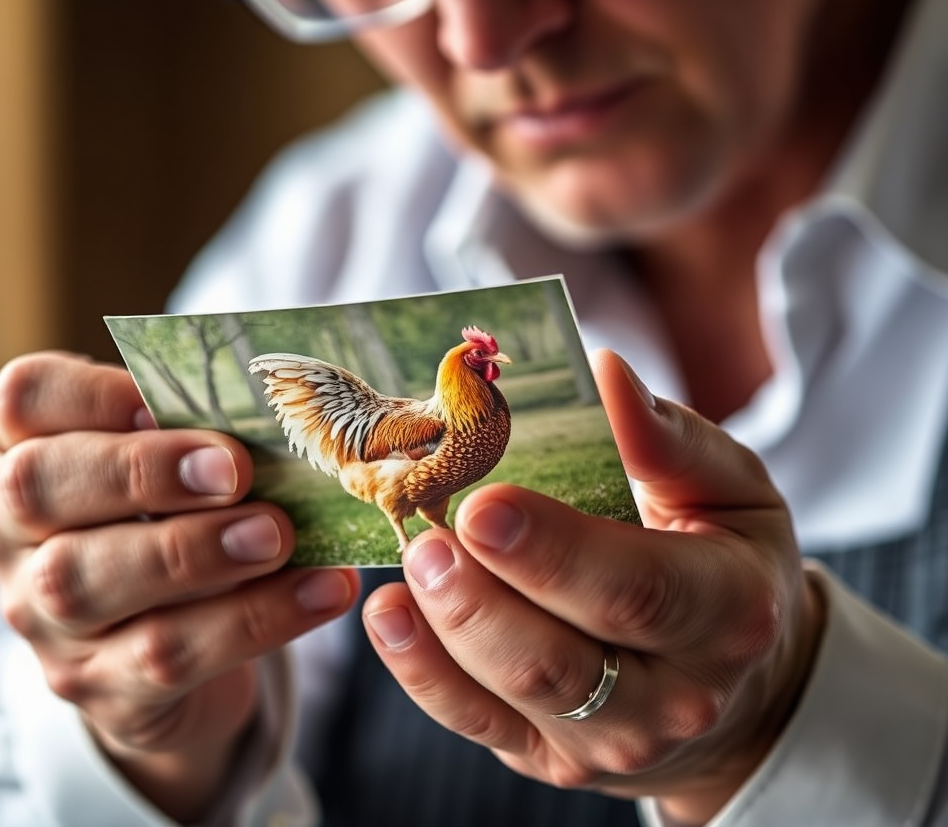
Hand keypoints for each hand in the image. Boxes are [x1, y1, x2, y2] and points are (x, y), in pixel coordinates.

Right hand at [0, 352, 358, 820]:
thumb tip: (274, 410)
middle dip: (141, 471)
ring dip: (194, 553)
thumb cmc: (180, 514)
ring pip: (89, 581)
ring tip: (277, 535)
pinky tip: (322, 589)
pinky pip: (166, 655)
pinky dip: (255, 619)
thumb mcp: (182, 462)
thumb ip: (204, 429)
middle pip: (38, 487)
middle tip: (235, 470)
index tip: (160, 398)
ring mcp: (43, 614)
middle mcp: (12, 529)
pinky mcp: (98, 683)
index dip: (89, 394)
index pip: (24, 399)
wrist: (175, 642)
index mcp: (27, 446)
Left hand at [361, 350, 822, 822]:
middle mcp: (676, 694)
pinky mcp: (553, 755)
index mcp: (728, 611)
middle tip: (429, 536)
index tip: (485, 505)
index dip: (556, 552)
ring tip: (410, 560)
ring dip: (447, 630)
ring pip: (514, 697)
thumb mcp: (727, 487)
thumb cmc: (726, 557)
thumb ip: (668, 437)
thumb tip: (605, 371)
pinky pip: (477, 723)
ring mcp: (611, 738)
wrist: (736, 679)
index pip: (638, 590)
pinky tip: (391, 612)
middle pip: (564, 661)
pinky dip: (423, 672)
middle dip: (483, 600)